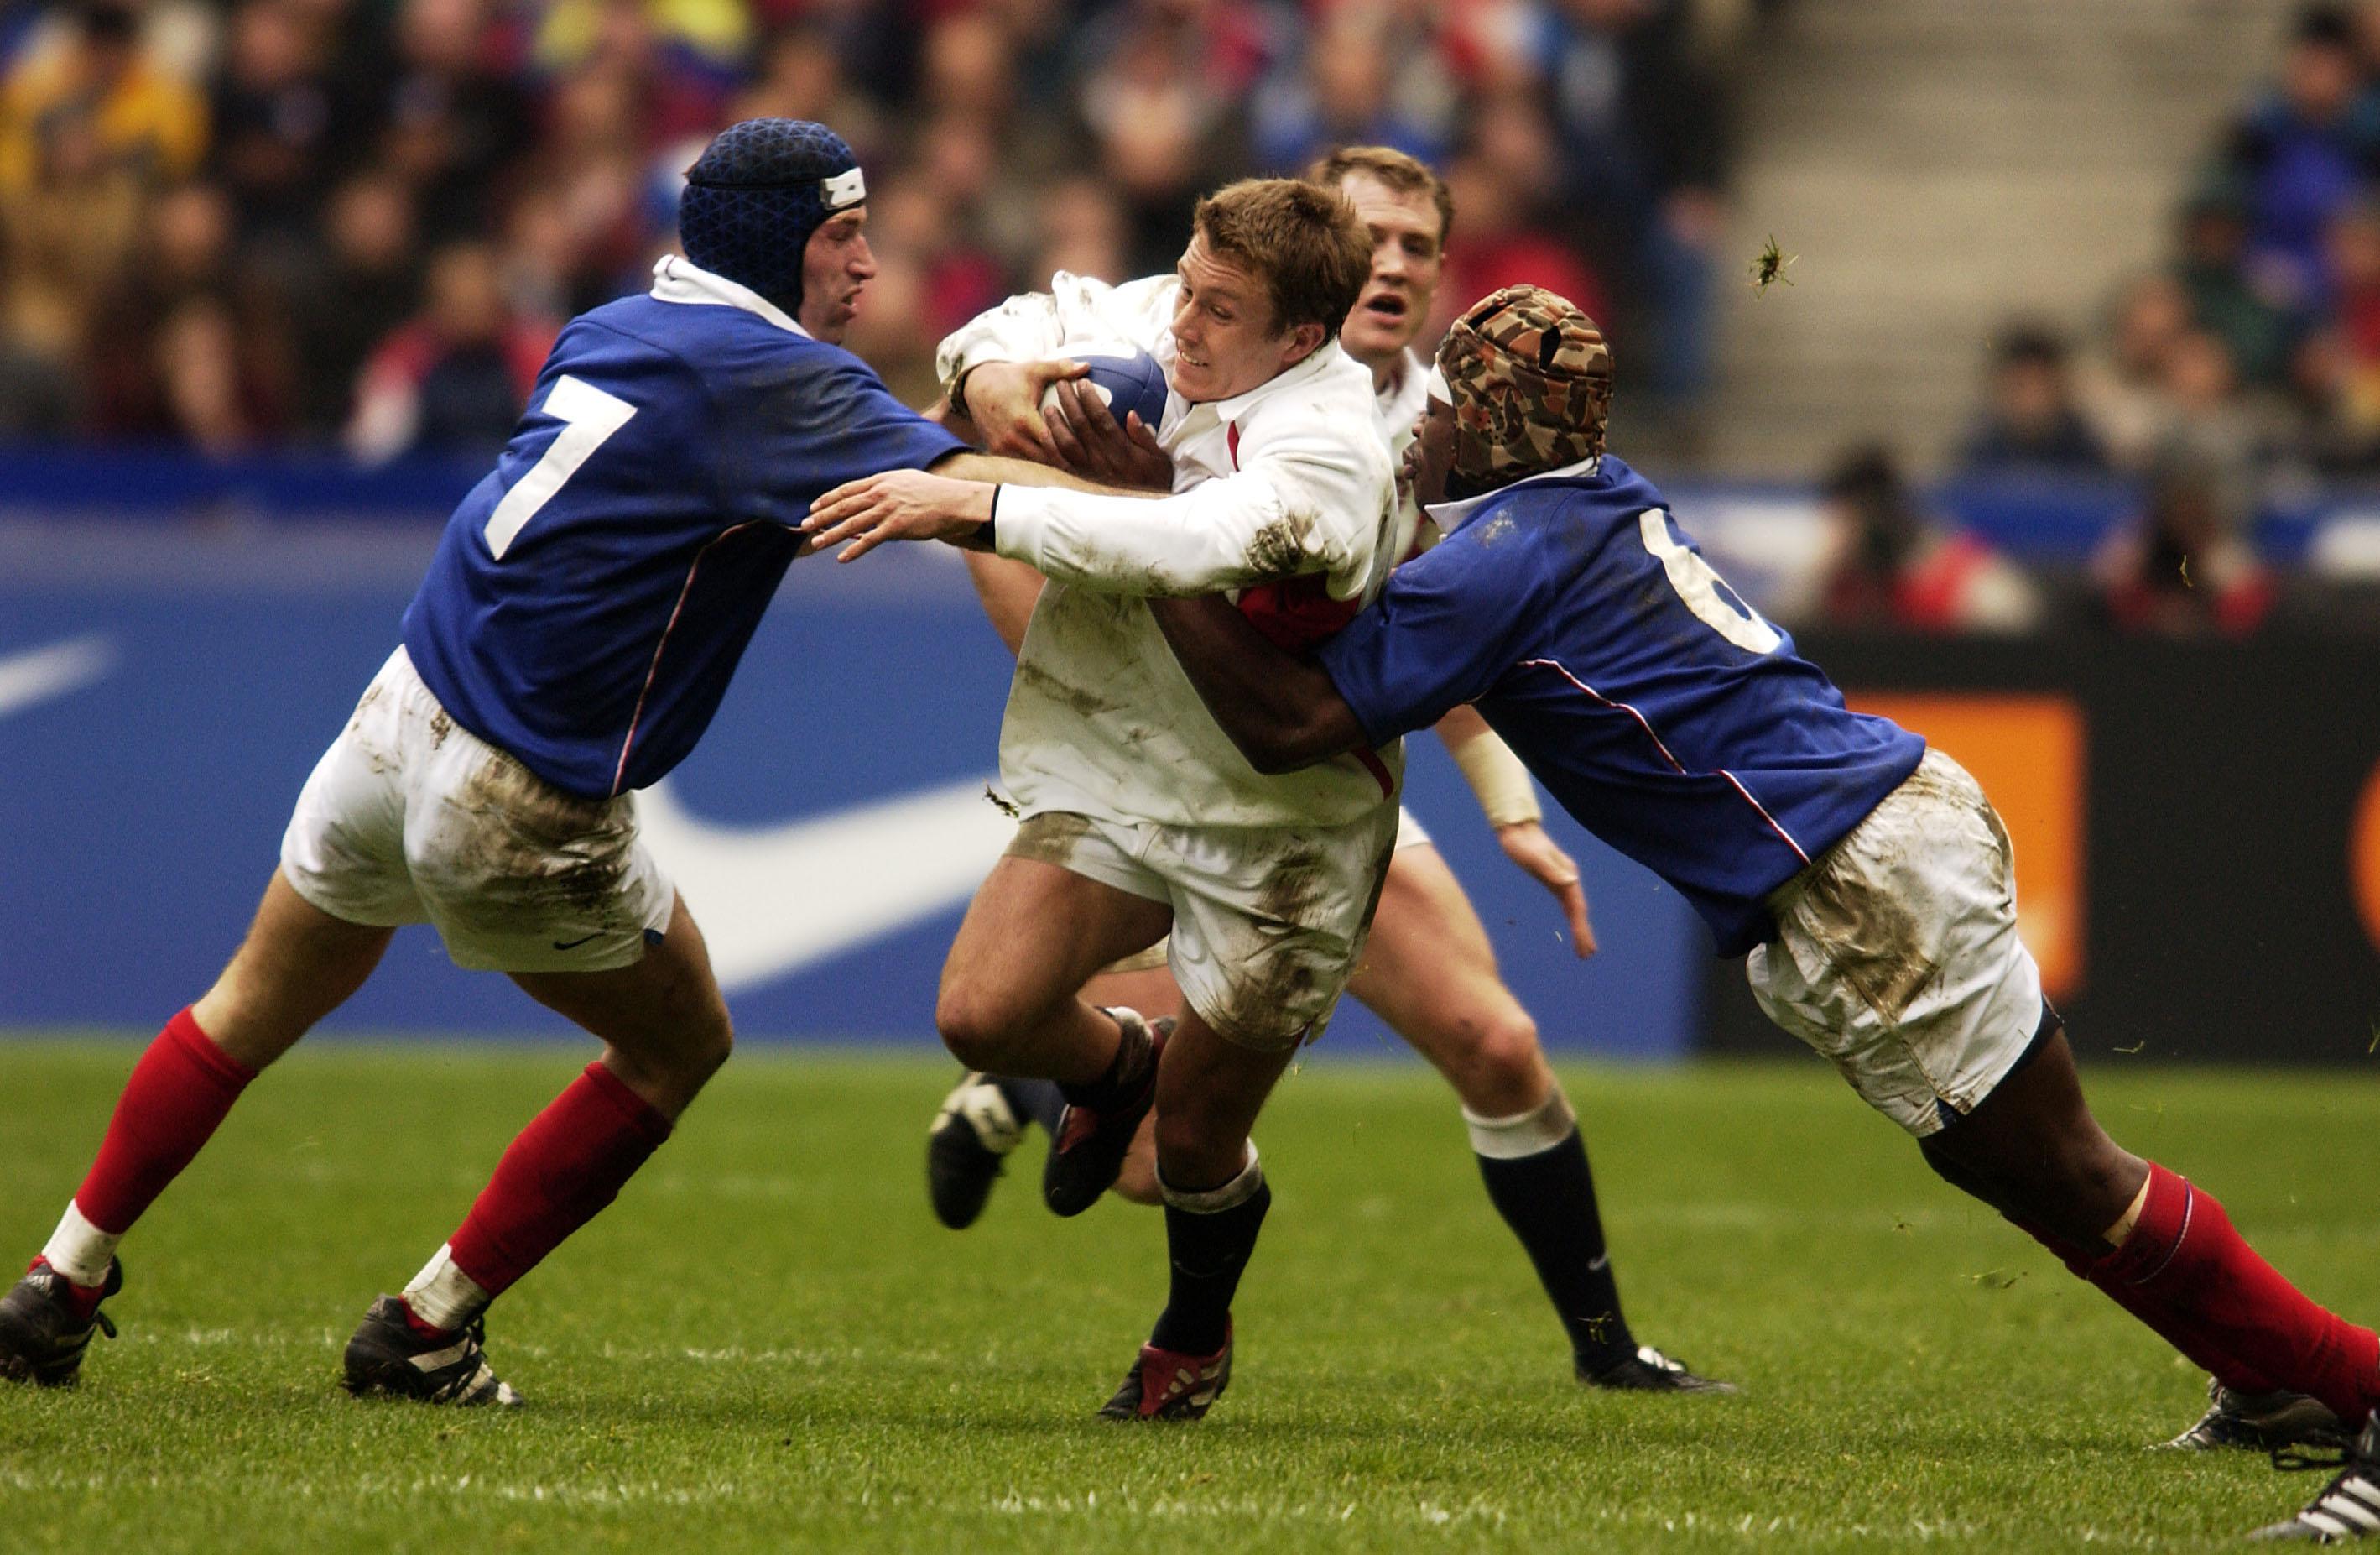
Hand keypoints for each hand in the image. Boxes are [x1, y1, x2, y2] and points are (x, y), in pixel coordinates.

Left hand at [802, 470, 995, 561]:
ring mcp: (888, 510)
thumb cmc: (933, 493)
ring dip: (831, 534)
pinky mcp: (897, 527)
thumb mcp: (906, 482)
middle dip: (821, 517)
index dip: (828, 499)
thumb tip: (871, 500)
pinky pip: (870, 541)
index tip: (813, 508)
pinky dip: (855, 550)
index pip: (847, 489)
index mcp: (882, 480)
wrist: (955, 502)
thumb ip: (886, 489)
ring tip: (817, 543)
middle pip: (844, 506)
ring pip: (852, 524)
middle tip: (804, 525)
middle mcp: (881, 493)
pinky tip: (842, 558)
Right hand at [959, 359, 1088, 462]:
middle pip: (1045, 458)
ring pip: (1034, 464)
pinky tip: (1054, 461)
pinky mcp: (996, 452)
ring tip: (1074, 463)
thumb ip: (1061, 369)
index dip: (1070, 446)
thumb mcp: (1034, 370)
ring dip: (1052, 463)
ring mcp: (1002, 447)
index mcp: (1023, 419)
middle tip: (1086, 460)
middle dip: (1065, 458)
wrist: (976, 387)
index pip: (1052, 442)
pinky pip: (1021, 463)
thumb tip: (1087, 366)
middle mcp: (1011, 438)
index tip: (1086, 447)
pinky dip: (1037, 463)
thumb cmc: (1010, 378)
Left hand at [1044, 377, 1171, 489]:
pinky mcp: (1081, 482)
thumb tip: (1131, 414)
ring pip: (1067, 443)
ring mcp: (1089, 472)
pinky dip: (1051, 449)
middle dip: (1069, 401)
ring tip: (1049, 407)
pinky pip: (1062, 464)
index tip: (1083, 382)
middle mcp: (1103, 459)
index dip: (1090, 398)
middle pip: (1080, 425)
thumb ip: (1143, 436)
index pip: (1101, 418)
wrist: (1148, 511)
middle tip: (1061, 384)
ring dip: (1056, 423)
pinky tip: (1044, 435)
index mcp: (1122, 450)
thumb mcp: (1159, 457)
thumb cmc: (1155, 479)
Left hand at [1497, 821, 1596, 955]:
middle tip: (1586, 956)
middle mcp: (1568, 877)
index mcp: (1567, 874)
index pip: (1577, 907)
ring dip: (1579, 928)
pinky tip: (1573, 927)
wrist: (1516, 830)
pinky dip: (1571, 917)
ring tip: (1583, 949)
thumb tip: (1571, 883)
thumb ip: (1551, 870)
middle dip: (1583, 933)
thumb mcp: (1534, 858)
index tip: (1584, 946)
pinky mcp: (1554, 880)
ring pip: (1574, 908)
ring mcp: (1562, 879)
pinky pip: (1566, 903)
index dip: (1581, 928)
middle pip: (1579, 910)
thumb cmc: (1522, 844)